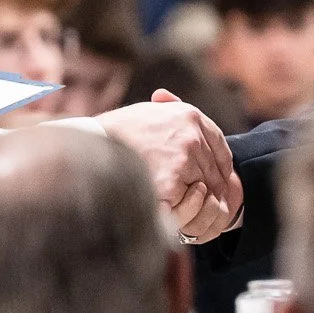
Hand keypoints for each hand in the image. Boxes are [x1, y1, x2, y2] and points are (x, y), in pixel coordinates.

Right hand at [96, 90, 243, 242]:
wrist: (93, 145)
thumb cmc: (118, 130)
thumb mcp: (149, 109)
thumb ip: (167, 107)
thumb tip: (168, 100)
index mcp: (189, 115)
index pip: (219, 143)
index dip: (221, 162)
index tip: (219, 174)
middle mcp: (191, 135)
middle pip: (215, 169)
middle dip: (212, 185)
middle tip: (212, 200)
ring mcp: (182, 159)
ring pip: (206, 187)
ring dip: (201, 200)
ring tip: (193, 210)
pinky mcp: (170, 182)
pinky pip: (192, 201)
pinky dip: (188, 209)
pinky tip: (179, 212)